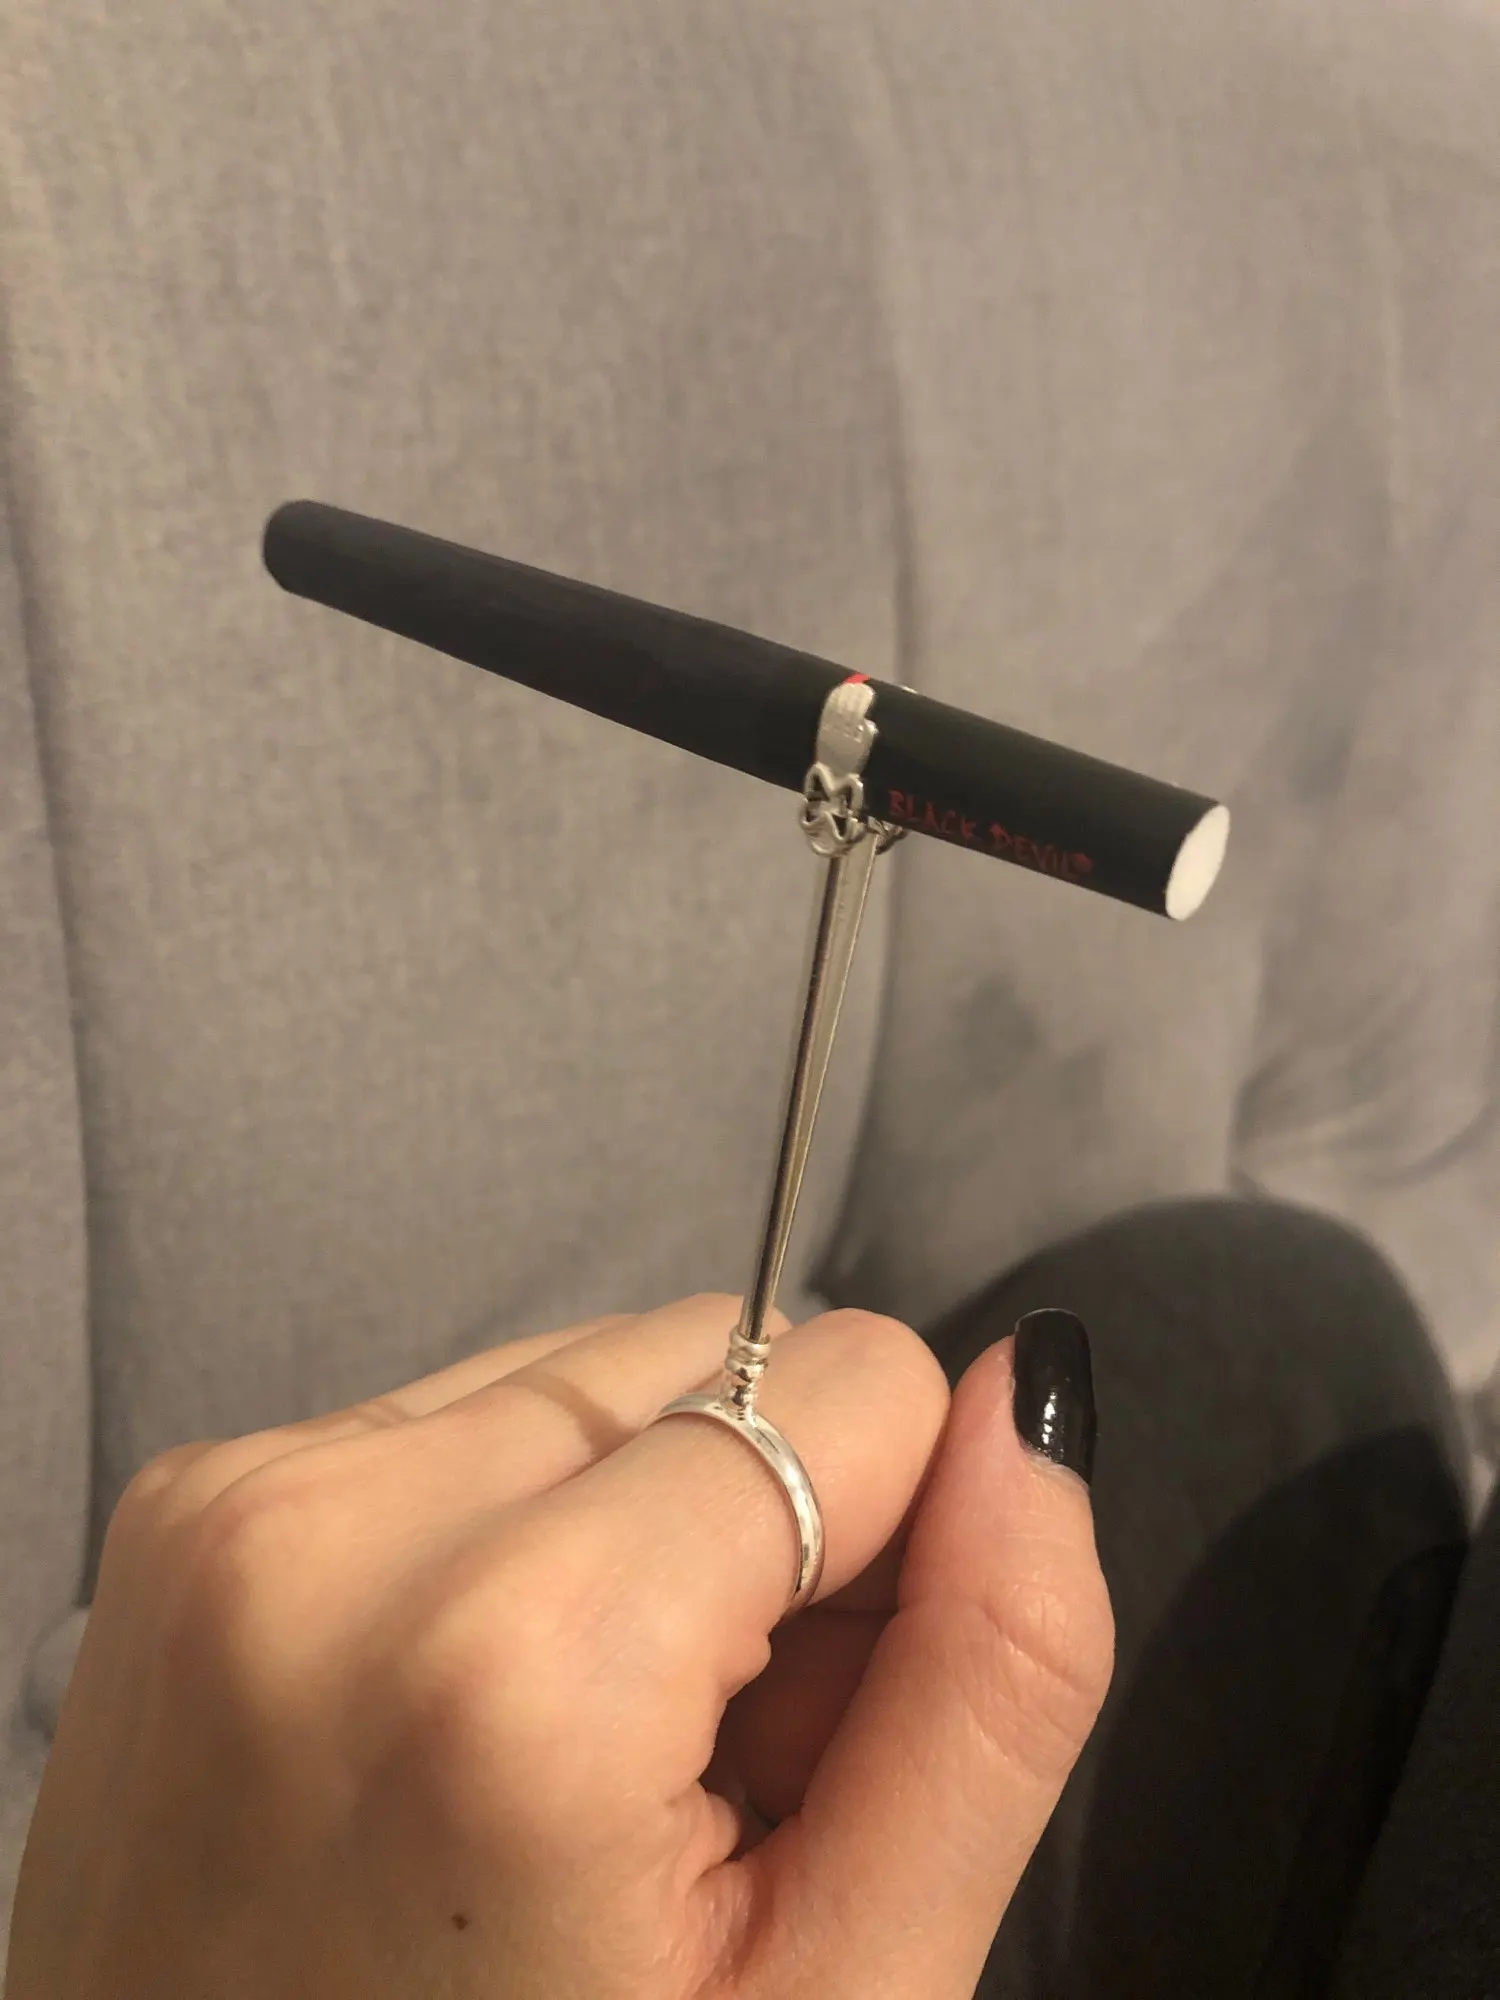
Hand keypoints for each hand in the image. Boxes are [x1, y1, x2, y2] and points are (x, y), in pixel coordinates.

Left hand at [6, 1293, 1112, 1997]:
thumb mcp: (845, 1994)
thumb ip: (994, 1674)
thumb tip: (1024, 1399)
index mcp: (518, 1663)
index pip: (855, 1380)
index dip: (889, 1552)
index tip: (798, 1730)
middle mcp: (340, 1533)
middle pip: (714, 1352)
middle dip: (754, 1528)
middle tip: (680, 1767)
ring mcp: (237, 1504)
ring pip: (589, 1371)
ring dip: (629, 1521)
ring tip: (557, 1754)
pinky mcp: (184, 1500)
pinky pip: (458, 1413)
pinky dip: (507, 1526)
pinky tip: (460, 1710)